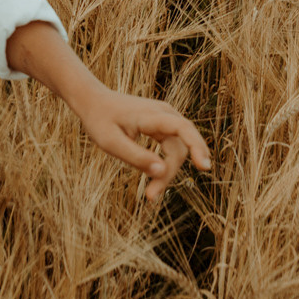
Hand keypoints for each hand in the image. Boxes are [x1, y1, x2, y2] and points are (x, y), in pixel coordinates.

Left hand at [76, 89, 212, 202]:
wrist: (94, 101)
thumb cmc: (100, 121)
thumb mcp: (111, 143)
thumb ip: (136, 157)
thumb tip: (162, 172)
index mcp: (151, 114)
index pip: (182, 129)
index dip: (196, 147)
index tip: (204, 167)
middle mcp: (165, 113)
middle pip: (179, 147)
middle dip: (170, 172)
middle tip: (151, 196)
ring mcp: (166, 118)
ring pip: (178, 149)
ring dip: (168, 171)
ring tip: (151, 194)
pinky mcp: (163, 125)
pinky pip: (173, 147)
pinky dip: (167, 164)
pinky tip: (158, 180)